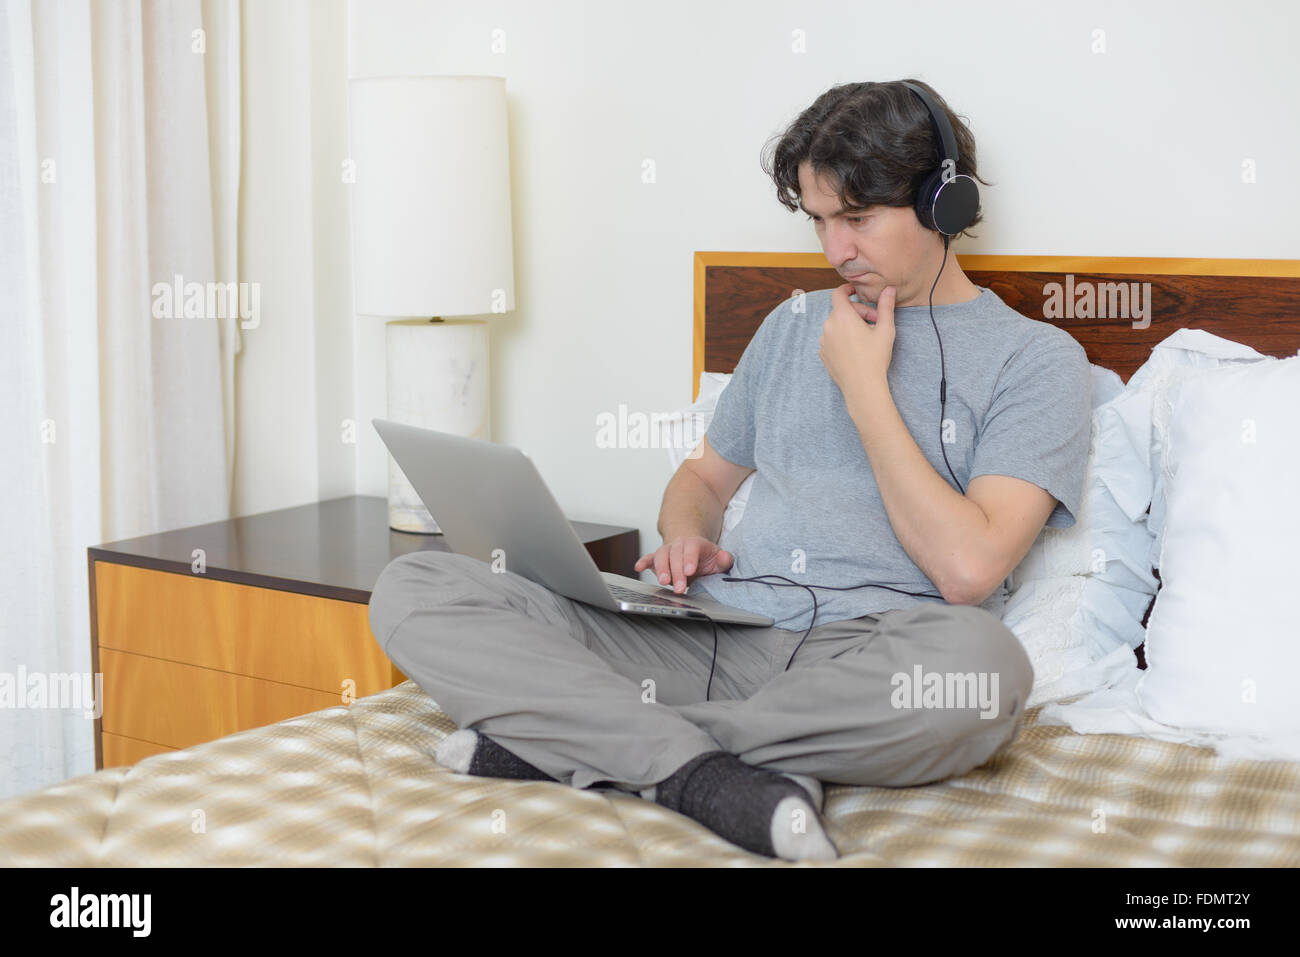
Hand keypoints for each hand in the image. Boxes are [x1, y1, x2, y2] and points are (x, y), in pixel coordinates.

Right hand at [633, 536, 734, 593]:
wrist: (693, 552)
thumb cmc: (706, 558)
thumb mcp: (719, 560)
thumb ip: (724, 560)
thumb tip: (724, 557)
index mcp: (695, 543)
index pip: (692, 548)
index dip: (690, 559)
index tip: (690, 571)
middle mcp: (679, 544)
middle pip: (675, 554)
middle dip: (676, 572)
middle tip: (680, 587)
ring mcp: (668, 550)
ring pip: (661, 555)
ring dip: (661, 569)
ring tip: (664, 582)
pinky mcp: (658, 558)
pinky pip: (649, 558)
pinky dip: (643, 562)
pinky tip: (638, 567)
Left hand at [819, 283, 895, 401]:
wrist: (862, 386)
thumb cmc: (874, 357)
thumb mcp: (885, 329)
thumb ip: (886, 306)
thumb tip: (889, 289)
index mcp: (842, 316)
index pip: (838, 293)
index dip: (847, 289)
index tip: (855, 290)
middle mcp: (828, 326)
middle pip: (841, 310)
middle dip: (858, 312)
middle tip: (875, 322)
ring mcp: (824, 341)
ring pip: (836, 325)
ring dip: (849, 325)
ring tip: (866, 337)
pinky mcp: (823, 353)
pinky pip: (832, 339)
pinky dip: (842, 338)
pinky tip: (856, 348)